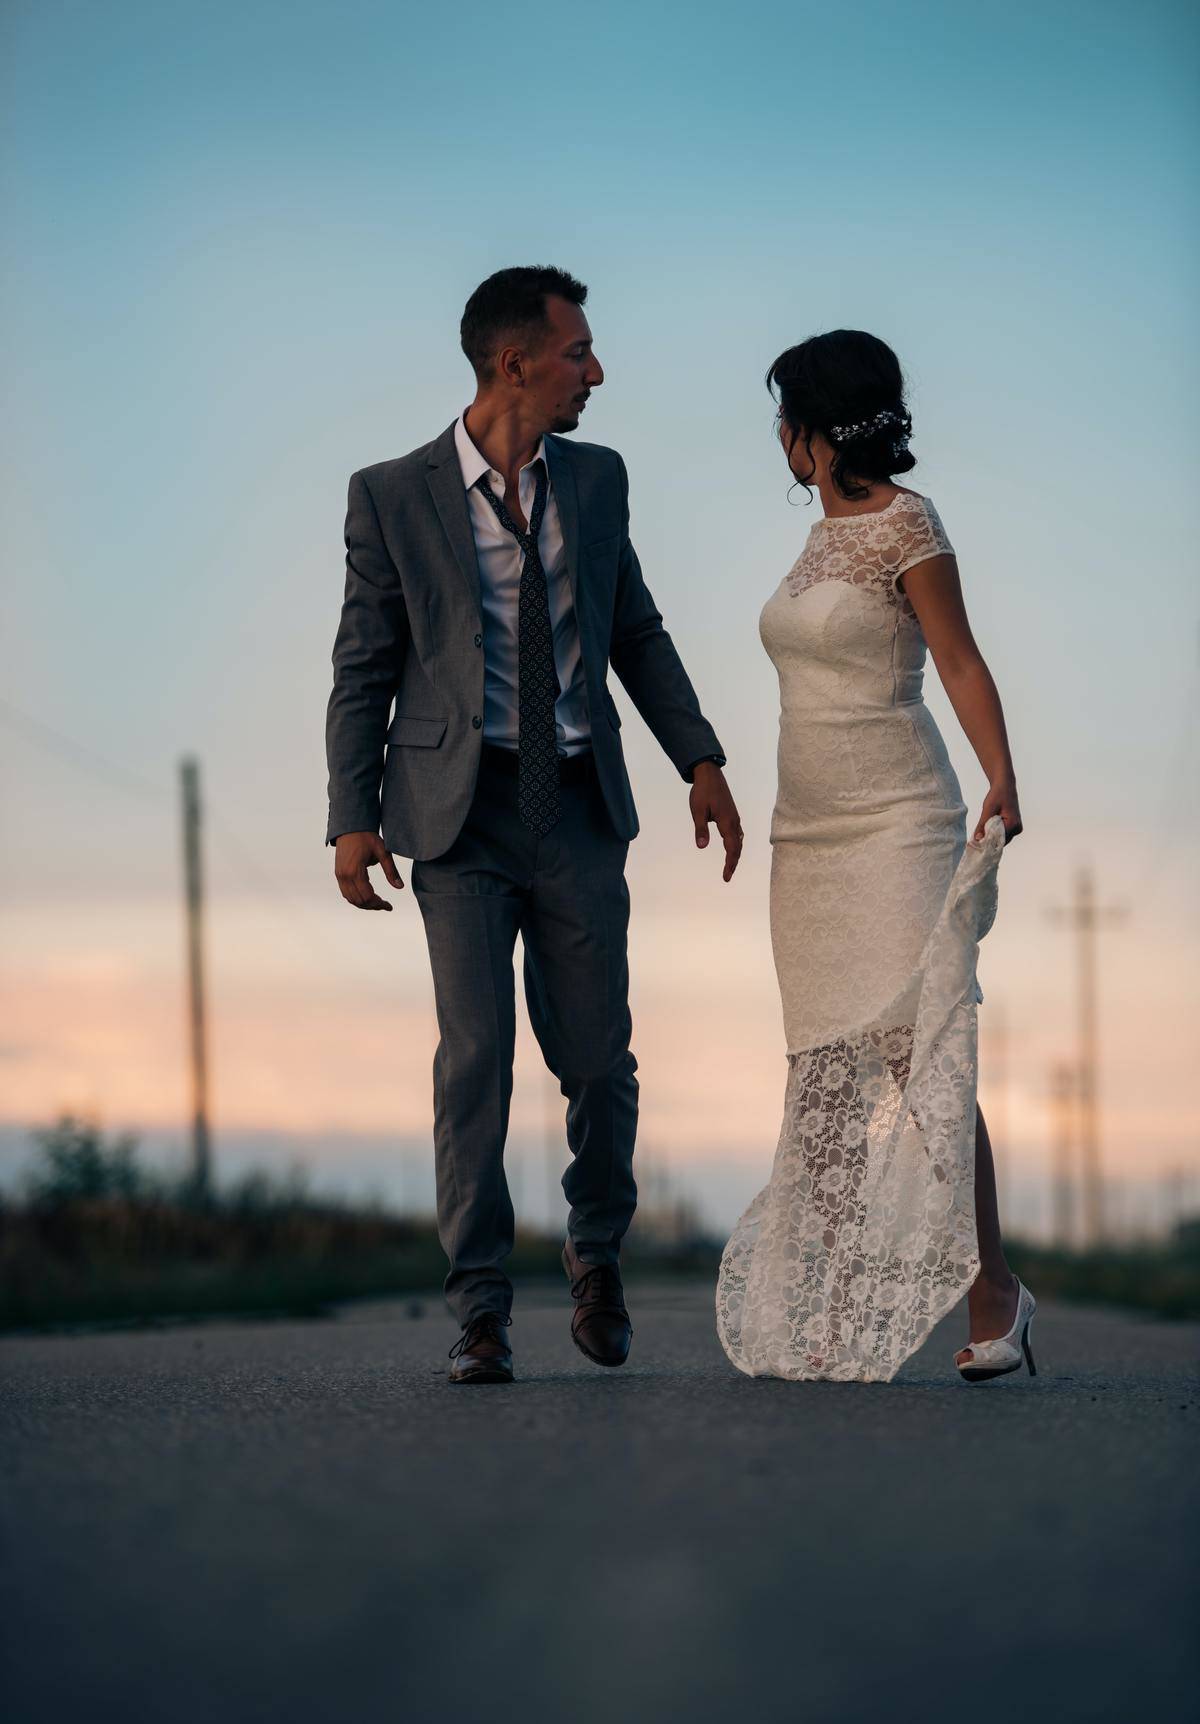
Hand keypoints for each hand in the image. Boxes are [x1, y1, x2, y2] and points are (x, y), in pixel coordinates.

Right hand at [334, 831, 404, 908]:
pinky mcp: (338, 874)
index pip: (367, 896)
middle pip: (359, 901)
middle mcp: (345, 876)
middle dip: (373, 906)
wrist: (350, 827)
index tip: (389, 906)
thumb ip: (391, 871)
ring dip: (364, 904)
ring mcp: (340, 875)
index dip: (379, 904)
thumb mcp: (383, 852)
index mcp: (355, 871)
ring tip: (377, 903)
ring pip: (350, 899)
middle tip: (385, 905)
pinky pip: (346, 892)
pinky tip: (367, 897)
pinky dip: (356, 898)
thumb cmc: (367, 837)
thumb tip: (400, 887)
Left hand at [690, 762, 742, 881]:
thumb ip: (701, 829)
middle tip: (727, 876)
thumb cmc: (702, 791)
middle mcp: (734, 821)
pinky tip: (731, 847)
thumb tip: (702, 847)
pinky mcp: (732, 814)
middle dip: (733, 863)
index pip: (731, 848)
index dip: (729, 864)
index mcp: (727, 822)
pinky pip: (737, 833)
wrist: (709, 774)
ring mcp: (734, 817)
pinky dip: (735, 844)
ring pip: (738, 840)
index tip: (726, 877)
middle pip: (737, 847)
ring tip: (729, 866)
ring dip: (735, 854)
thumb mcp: (697, 811)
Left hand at [973, 778, 1021, 845]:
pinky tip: (986, 829)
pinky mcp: (1013, 826)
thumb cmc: (997, 794)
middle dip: (988, 840)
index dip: (986, 842)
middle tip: (975, 839)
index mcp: (1013, 824)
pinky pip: (1002, 833)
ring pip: (1000, 838)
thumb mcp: (988, 809)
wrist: (1005, 785)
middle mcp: (1017, 828)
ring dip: (991, 836)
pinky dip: (994, 832)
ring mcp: (1016, 828)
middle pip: (1000, 841)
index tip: (975, 843)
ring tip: (981, 832)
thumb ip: (982, 825)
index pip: (998, 840)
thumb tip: (976, 839)